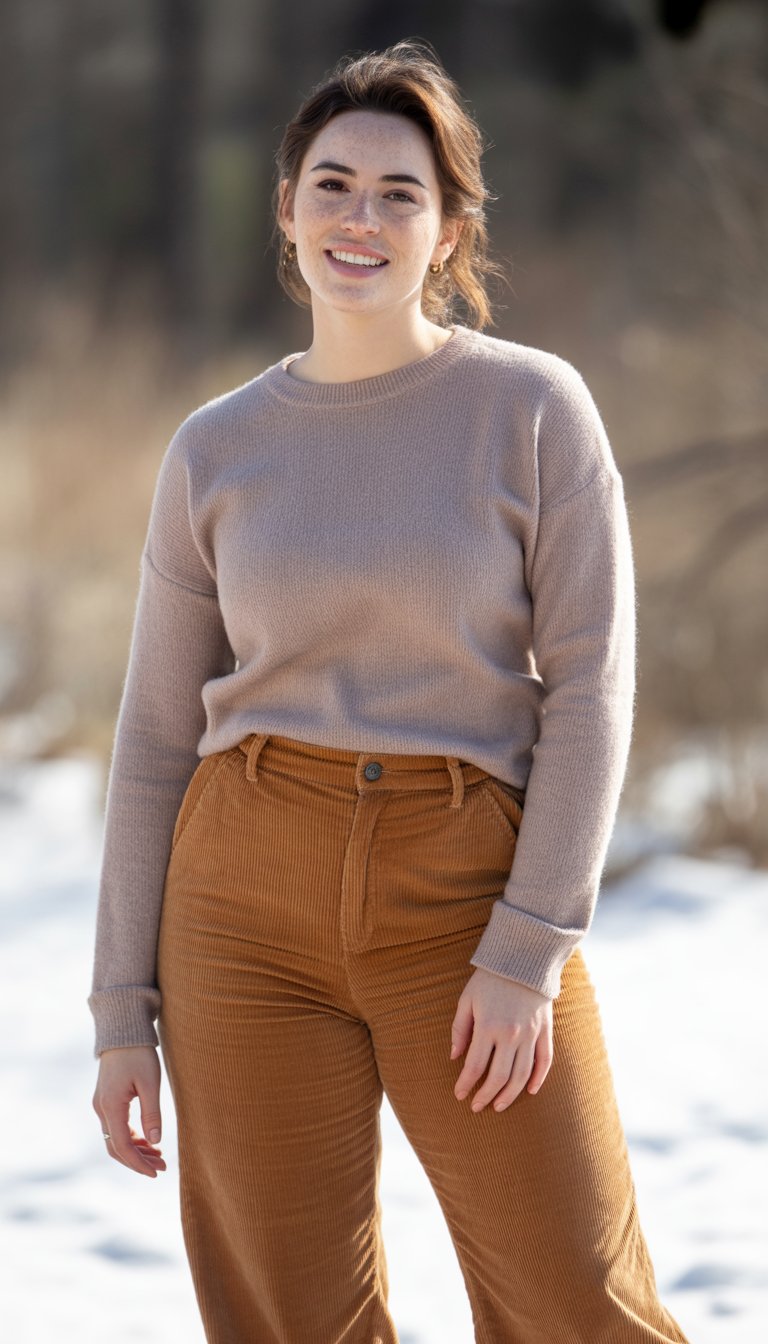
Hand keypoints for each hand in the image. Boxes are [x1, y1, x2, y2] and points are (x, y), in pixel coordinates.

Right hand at [92, 1045, 166, 1177]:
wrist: (123, 1030)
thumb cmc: (139, 1053)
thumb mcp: (150, 1083)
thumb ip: (152, 1113)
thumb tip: (156, 1142)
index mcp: (111, 1107)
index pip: (122, 1146)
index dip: (138, 1164)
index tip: (156, 1172)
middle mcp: (101, 1109)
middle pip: (116, 1147)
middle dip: (138, 1161)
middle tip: (162, 1167)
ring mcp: (101, 1104)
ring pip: (115, 1138)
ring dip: (135, 1150)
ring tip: (159, 1156)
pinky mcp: (106, 1099)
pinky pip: (116, 1127)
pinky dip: (131, 1137)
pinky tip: (148, 1140)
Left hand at [450, 968, 552, 1111]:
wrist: (523, 957)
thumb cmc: (489, 978)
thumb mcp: (467, 999)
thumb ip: (460, 1029)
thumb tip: (454, 1057)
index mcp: (488, 1026)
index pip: (475, 1066)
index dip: (466, 1084)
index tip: (459, 1095)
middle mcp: (511, 1034)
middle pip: (499, 1077)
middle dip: (486, 1096)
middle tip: (477, 1107)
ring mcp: (531, 1034)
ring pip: (522, 1075)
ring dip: (510, 1095)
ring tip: (499, 1106)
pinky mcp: (545, 1031)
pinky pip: (545, 1061)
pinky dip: (539, 1079)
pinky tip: (530, 1091)